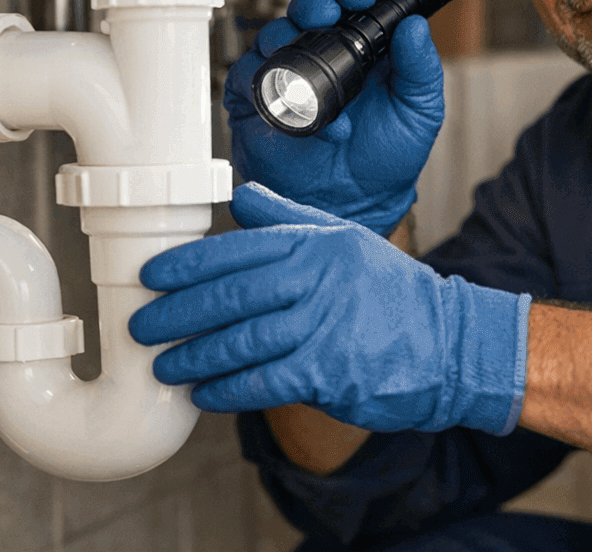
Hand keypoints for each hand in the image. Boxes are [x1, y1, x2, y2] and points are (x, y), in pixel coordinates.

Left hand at [129, 183, 529, 432]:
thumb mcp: (347, 241)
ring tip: (164, 365)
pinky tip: (204, 394)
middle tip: (141, 325)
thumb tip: (240, 196)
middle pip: (232, 295)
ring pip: (242, 341)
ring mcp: (324, 326)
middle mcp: (319, 279)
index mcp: (318, 244)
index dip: (189, 264)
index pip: (240, 248)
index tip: (151, 276)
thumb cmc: (392, 294)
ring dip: (194, 356)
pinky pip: (264, 381)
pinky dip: (228, 389)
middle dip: (178, 313)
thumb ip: (290, 220)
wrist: (450, 343)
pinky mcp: (330, 371)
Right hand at [223, 0, 443, 235]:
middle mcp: (321, 56)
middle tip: (326, 12)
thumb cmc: (386, 159)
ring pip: (273, 34)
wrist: (354, 205)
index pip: (352, 3)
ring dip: (285, 34)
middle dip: (314, 2)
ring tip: (307, 59)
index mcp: (361, 49)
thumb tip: (416, 26)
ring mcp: (285, 76)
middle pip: (307, 10)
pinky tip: (294, 104)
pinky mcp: (255, 102)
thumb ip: (421, 68)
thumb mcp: (419, 111)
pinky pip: (247, 76)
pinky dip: (266, 82)